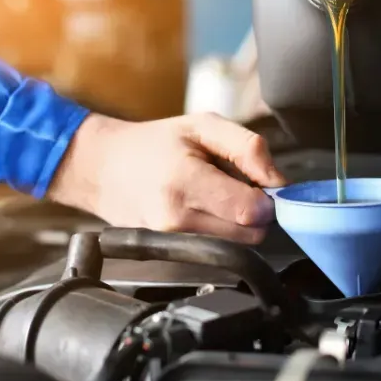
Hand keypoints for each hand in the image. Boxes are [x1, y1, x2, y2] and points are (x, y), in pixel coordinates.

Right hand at [45, 113, 285, 243]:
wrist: (103, 169)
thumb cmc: (154, 144)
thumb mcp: (203, 126)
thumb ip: (247, 147)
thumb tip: (278, 180)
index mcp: (186, 181)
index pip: (251, 211)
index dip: (266, 198)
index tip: (259, 184)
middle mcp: (176, 219)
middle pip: (250, 234)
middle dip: (255, 212)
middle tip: (237, 187)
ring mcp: (170, 242)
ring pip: (236, 246)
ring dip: (237, 224)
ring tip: (216, 197)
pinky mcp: (169, 254)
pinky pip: (215, 250)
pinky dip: (219, 234)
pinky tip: (202, 212)